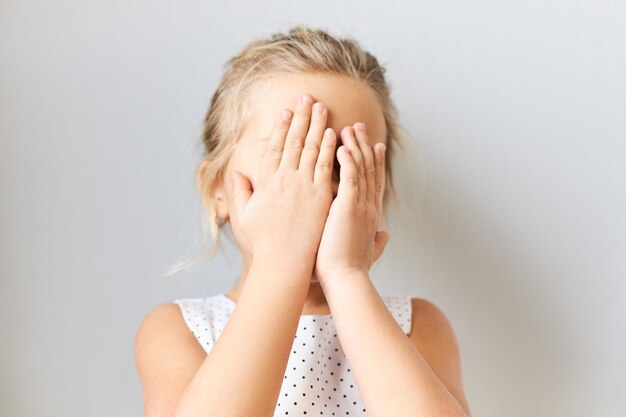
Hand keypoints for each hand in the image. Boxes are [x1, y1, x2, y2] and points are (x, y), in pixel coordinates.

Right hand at [229, 94, 336, 269]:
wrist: (284, 263)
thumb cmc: (263, 244)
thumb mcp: (244, 216)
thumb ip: (240, 192)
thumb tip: (236, 172)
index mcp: (266, 182)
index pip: (275, 148)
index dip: (281, 127)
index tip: (287, 111)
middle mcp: (284, 179)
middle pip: (294, 141)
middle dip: (301, 117)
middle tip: (308, 98)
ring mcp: (303, 186)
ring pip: (311, 149)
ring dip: (317, 126)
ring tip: (322, 107)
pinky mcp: (321, 196)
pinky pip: (326, 167)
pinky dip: (329, 148)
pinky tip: (333, 133)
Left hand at [314, 122, 389, 285]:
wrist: (345, 281)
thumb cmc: (350, 270)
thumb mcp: (366, 251)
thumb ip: (376, 241)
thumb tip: (386, 237)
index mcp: (370, 215)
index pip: (374, 182)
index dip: (374, 162)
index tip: (373, 145)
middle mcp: (369, 207)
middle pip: (370, 169)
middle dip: (364, 146)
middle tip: (359, 126)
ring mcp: (361, 206)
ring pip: (361, 168)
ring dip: (355, 146)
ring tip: (348, 127)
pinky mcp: (349, 207)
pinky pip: (350, 177)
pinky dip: (348, 160)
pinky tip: (341, 144)